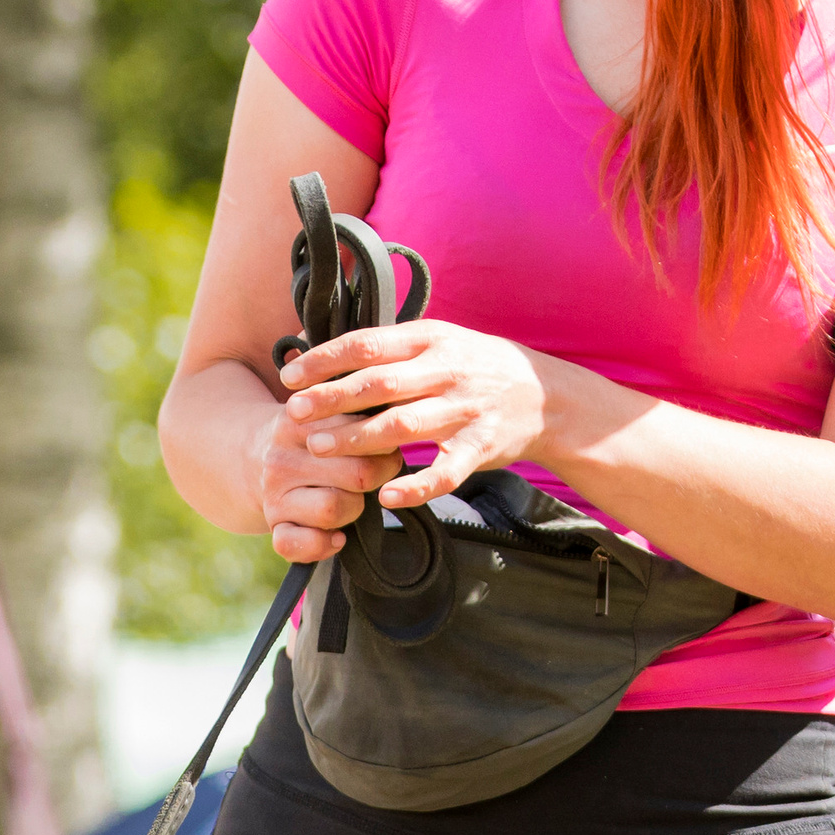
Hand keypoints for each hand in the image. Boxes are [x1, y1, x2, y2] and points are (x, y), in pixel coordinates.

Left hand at [278, 320, 553, 510]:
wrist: (545, 395)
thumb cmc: (474, 366)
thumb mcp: (436, 341)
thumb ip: (386, 347)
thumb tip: (318, 347)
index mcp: (429, 338)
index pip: (367, 344)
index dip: (325, 360)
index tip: (290, 376)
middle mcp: (446, 370)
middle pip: (379, 384)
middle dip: (332, 398)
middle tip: (295, 414)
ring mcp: (465, 409)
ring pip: (404, 425)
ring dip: (358, 438)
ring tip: (320, 449)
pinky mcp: (481, 446)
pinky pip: (445, 471)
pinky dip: (416, 486)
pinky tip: (385, 496)